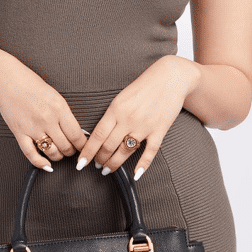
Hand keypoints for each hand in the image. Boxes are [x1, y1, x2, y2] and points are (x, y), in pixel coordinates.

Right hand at [0, 61, 88, 170]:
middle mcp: (47, 120)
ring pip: (52, 152)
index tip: (85, 148)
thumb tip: (77, 132)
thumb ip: (66, 115)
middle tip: (72, 150)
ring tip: (59, 153)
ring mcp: (33, 128)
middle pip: (66, 146)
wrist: (8, 81)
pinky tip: (46, 164)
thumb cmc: (31, 85)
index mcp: (59, 109)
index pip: (76, 135)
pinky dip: (40, 163)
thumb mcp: (56, 97)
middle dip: (71, 151)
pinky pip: (31, 154)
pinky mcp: (20, 133)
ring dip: (58, 156)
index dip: (83, 146)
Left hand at [75, 57, 200, 180]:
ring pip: (125, 151)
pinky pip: (150, 151)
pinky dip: (143, 165)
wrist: (171, 77)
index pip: (97, 135)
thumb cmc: (144, 85)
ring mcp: (144, 126)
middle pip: (109, 146)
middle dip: (100, 159)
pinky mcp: (159, 130)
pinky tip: (136, 175)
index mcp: (116, 109)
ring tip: (108, 169)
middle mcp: (128, 119)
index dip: (87, 151)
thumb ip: (112, 114)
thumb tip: (99, 133)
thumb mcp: (122, 97)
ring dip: (114, 164)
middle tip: (96, 166)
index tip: (80, 163)